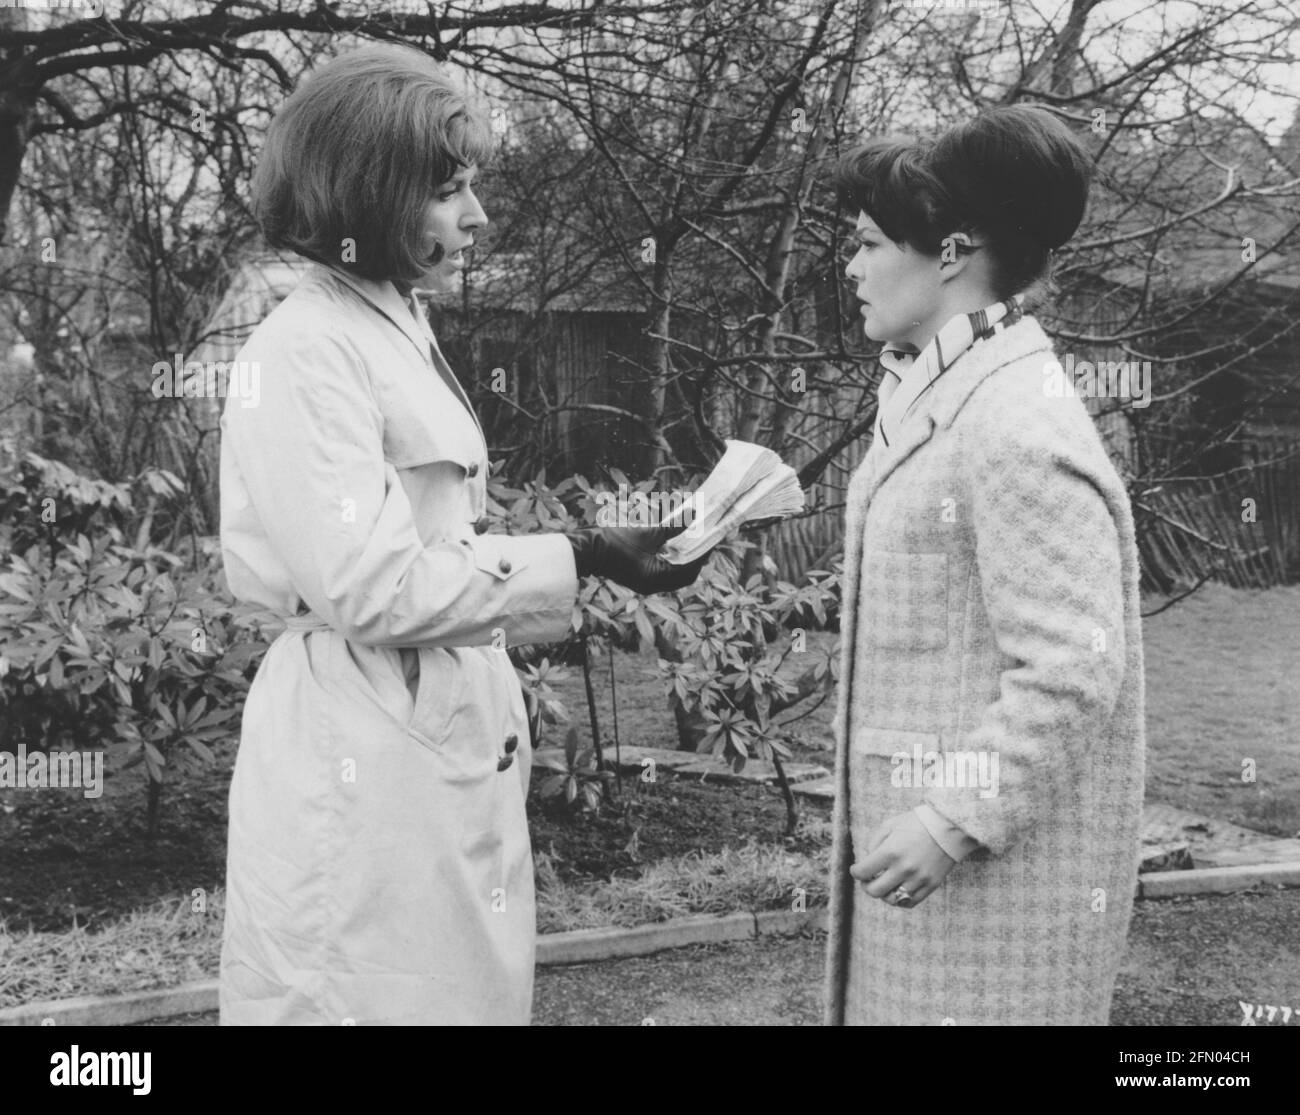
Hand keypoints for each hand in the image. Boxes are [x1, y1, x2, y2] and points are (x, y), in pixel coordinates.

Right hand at [567, 523, 708, 594]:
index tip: (712, 539)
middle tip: (704, 540)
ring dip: (682, 558)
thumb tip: (695, 514)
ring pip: (672, 573)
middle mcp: (653, 585)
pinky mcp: (638, 576)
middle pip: (683, 574)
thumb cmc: (615, 541)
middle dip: (695, 557)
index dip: (702, 554)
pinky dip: (669, 559)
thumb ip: (674, 526)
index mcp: (656, 578)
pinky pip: (661, 570)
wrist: (586, 549)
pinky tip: (672, 545)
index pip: (689, 570)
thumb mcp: (648, 532)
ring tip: (691, 541)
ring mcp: (645, 582)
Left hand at [849, 810, 956, 908]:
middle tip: (867, 880)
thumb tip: (867, 862)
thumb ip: (874, 843)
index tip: (856, 869)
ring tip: (884, 884)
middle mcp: (903, 868)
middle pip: (875, 891)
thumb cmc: (916, 822)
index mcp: (890, 852)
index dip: (855, 872)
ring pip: (892, 899)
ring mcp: (918, 879)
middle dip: (866, 886)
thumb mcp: (889, 825)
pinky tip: (897, 890)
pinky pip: (910, 902)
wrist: (948, 826)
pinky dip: (900, 899)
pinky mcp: (931, 885)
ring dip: (883, 893)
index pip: (863, 872)